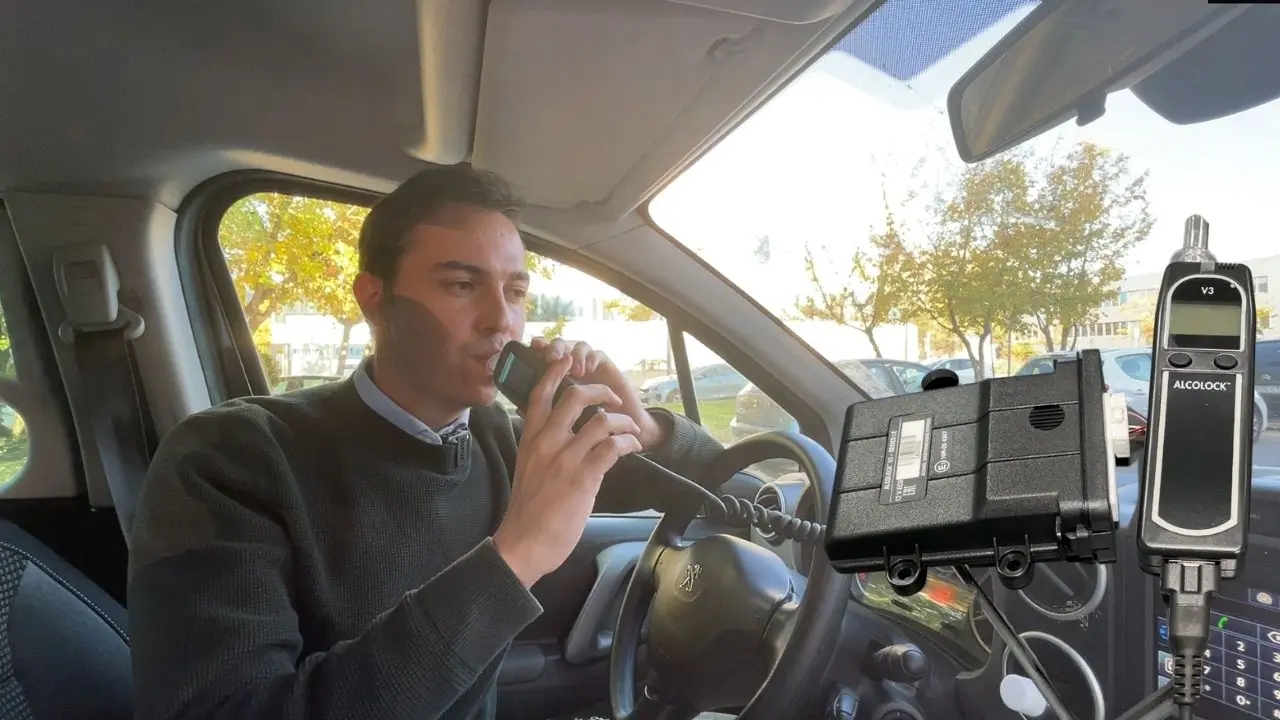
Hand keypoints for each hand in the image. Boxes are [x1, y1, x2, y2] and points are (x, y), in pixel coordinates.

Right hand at [493, 354, 644, 586]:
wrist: (523, 543)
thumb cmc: (527, 510)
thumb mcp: (527, 467)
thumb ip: (542, 447)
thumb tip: (564, 437)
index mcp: (530, 438)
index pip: (541, 393)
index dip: (556, 370)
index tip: (570, 360)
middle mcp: (546, 442)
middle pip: (576, 396)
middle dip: (601, 391)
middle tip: (615, 400)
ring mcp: (565, 459)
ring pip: (601, 421)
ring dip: (623, 422)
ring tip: (631, 430)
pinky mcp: (584, 478)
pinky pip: (613, 448)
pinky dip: (628, 443)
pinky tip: (631, 448)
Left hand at [529, 336, 667, 448]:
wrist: (623, 438)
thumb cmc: (590, 434)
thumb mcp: (562, 428)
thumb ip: (542, 417)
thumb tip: (518, 407)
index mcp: (556, 381)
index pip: (542, 356)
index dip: (537, 348)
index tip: (530, 349)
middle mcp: (571, 371)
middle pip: (559, 346)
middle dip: (553, 347)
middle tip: (551, 357)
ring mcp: (590, 369)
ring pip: (577, 346)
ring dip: (574, 354)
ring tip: (574, 369)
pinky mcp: (607, 369)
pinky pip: (597, 354)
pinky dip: (591, 358)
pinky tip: (588, 368)